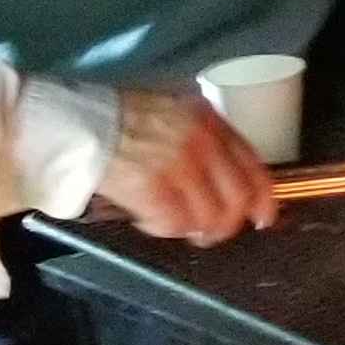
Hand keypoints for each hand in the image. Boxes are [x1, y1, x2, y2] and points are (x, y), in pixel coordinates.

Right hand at [97, 91, 279, 245]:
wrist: (80, 122)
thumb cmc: (121, 116)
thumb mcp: (173, 110)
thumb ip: (200, 135)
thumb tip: (219, 173)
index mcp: (209, 120)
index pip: (252, 164)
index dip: (263, 197)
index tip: (263, 216)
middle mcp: (201, 142)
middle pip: (235, 198)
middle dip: (228, 223)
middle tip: (212, 234)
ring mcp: (179, 166)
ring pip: (207, 216)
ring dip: (193, 229)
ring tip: (175, 226)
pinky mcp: (154, 190)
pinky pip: (174, 224)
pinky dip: (163, 229)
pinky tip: (146, 220)